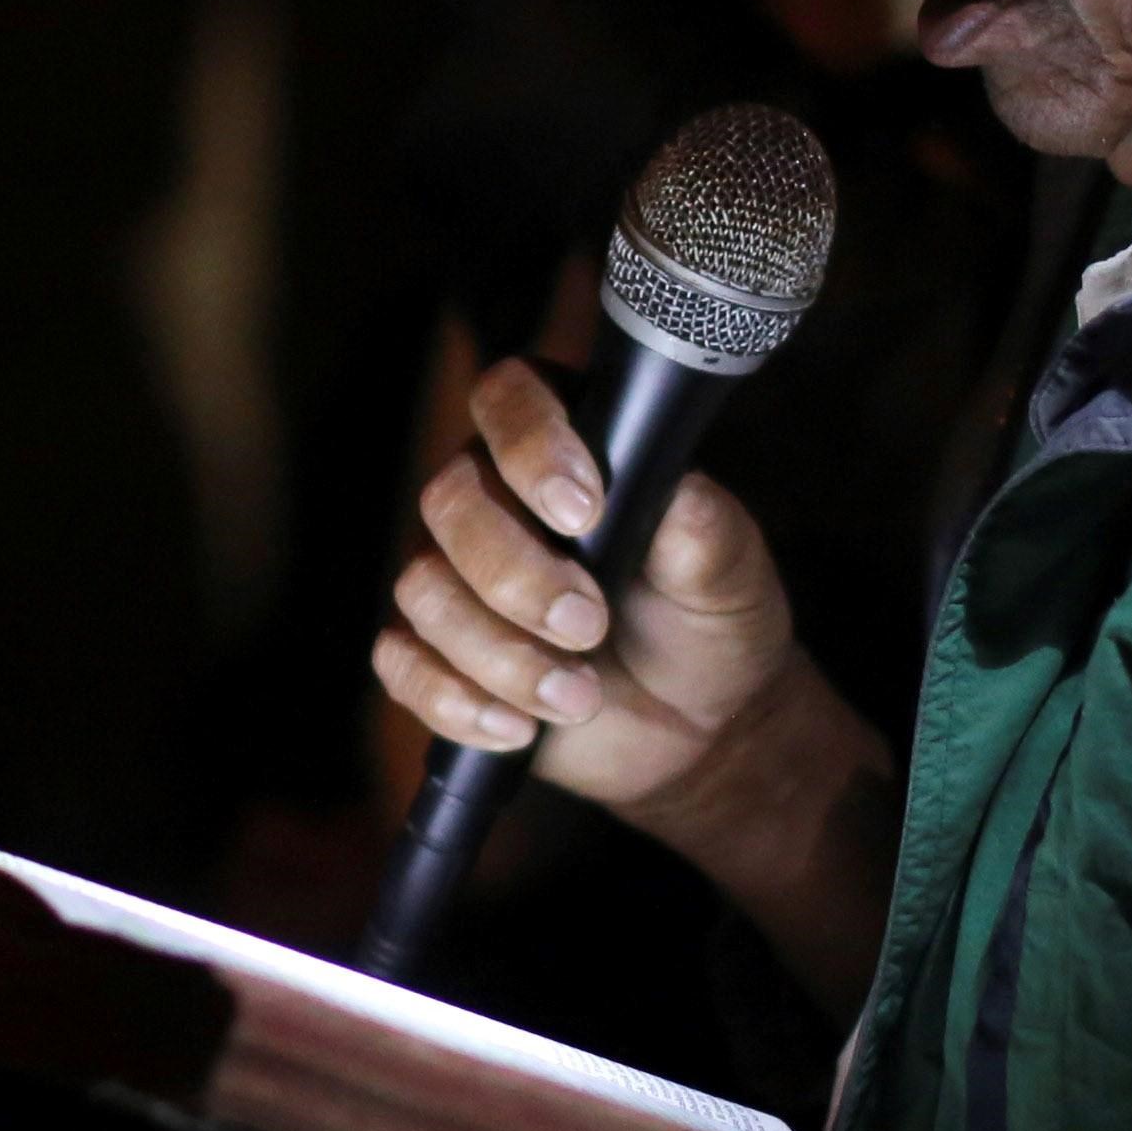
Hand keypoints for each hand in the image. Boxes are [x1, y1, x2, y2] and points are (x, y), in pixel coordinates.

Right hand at [376, 357, 801, 823]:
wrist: (696, 724)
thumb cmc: (710, 623)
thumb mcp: (730, 575)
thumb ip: (703, 528)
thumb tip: (675, 490)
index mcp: (564, 445)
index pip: (510, 400)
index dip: (530, 445)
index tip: (583, 512)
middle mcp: (493, 495)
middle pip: (449, 502)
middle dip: (515, 575)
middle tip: (590, 626)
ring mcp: (454, 573)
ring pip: (423, 589)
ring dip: (500, 654)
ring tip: (579, 698)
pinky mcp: (435, 650)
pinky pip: (401, 664)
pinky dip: (456, 701)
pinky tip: (516, 730)